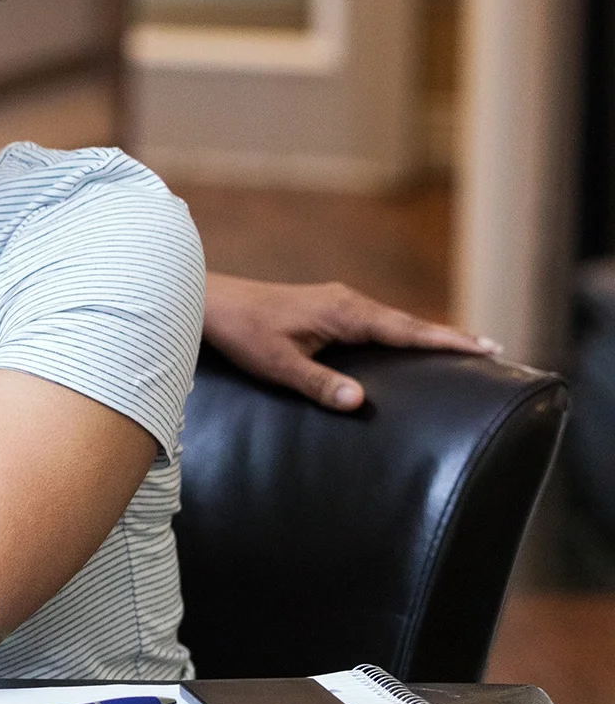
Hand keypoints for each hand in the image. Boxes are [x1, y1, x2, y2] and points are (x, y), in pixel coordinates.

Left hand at [202, 273, 497, 410]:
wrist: (210, 301)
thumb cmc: (242, 333)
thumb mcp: (278, 364)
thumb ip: (318, 383)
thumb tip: (358, 401)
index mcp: (345, 313)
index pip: (408, 330)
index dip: (447, 341)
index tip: (487, 348)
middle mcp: (349, 303)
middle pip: (409, 323)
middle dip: (449, 337)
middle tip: (493, 351)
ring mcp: (338, 303)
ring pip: (394, 321)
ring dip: (427, 334)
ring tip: (464, 349)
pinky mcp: (328, 309)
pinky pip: (377, 322)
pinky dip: (402, 332)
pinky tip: (409, 344)